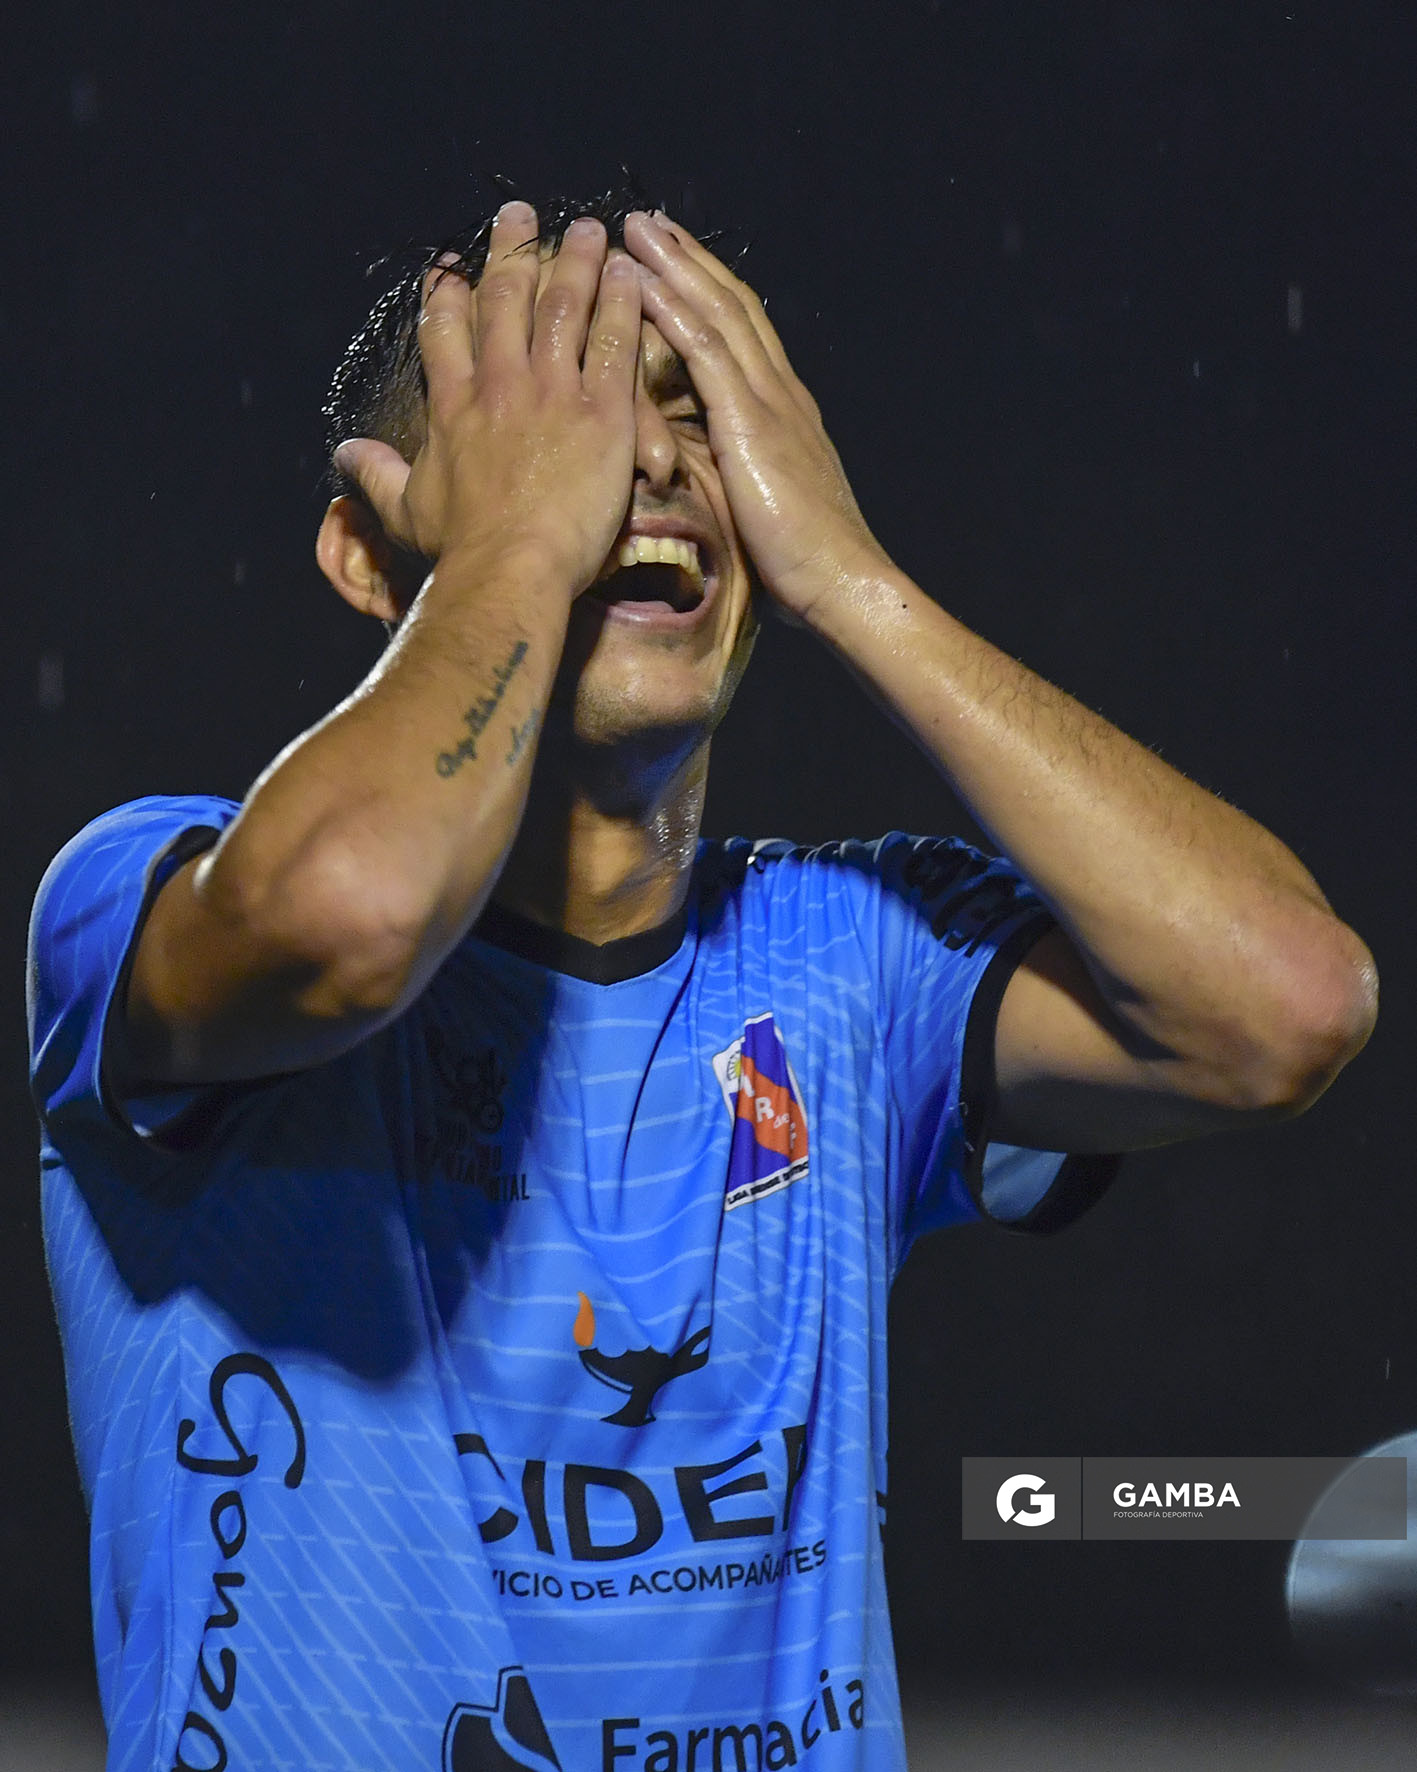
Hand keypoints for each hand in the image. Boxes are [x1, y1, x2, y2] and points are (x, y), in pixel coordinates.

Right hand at [333, 203, 641, 593]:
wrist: (511, 567)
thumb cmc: (460, 548)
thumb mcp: (405, 510)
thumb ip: (376, 474)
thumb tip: (345, 454)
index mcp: (453, 405)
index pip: (444, 330)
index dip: (446, 293)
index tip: (450, 266)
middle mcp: (500, 384)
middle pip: (505, 299)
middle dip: (512, 251)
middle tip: (520, 214)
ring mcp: (553, 393)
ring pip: (563, 307)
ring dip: (575, 261)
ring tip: (588, 229)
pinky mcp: (603, 413)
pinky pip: (615, 344)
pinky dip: (622, 304)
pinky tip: (629, 274)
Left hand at [622, 210, 890, 621]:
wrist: (842, 580)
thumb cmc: (804, 562)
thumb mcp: (769, 502)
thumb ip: (747, 471)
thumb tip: (720, 470)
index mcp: (783, 409)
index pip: (743, 332)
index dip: (709, 290)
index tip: (676, 259)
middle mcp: (780, 392)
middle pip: (731, 306)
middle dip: (689, 260)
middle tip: (650, 221)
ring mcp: (768, 403)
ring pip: (718, 315)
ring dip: (677, 268)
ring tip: (641, 230)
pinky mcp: (752, 425)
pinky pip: (708, 355)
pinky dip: (678, 314)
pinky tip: (649, 286)